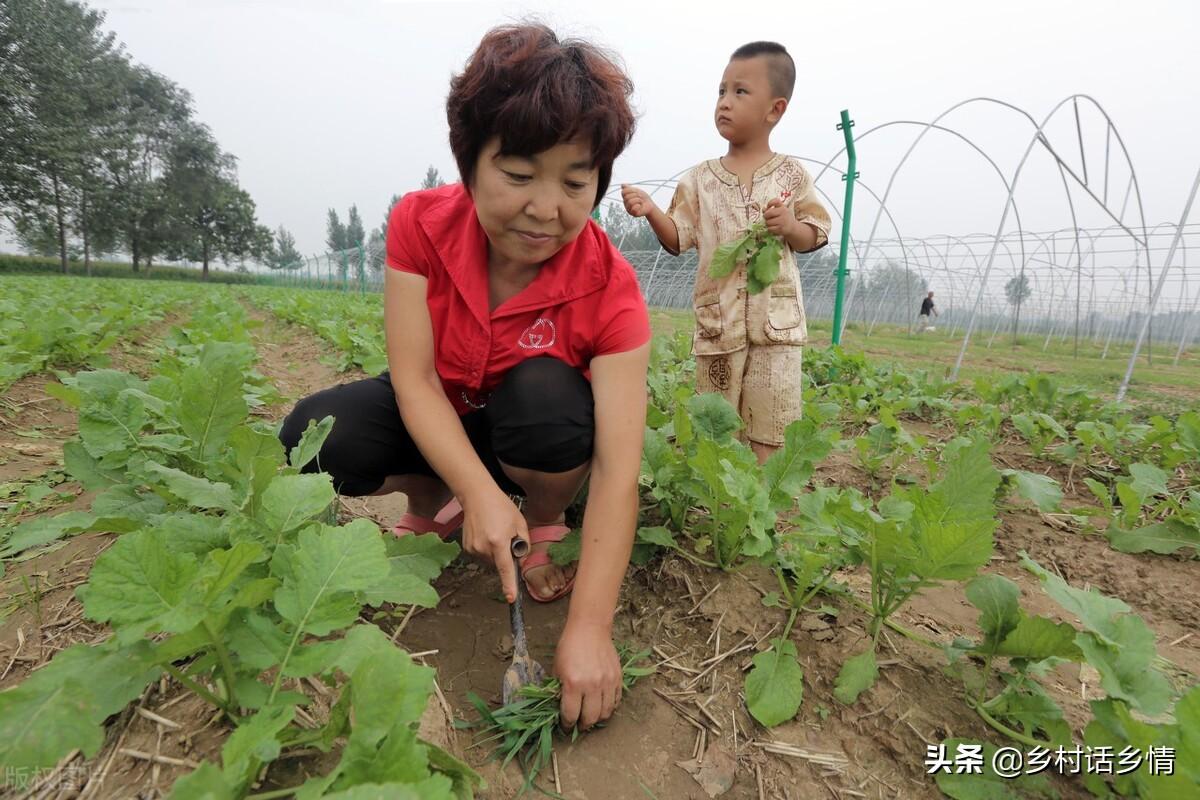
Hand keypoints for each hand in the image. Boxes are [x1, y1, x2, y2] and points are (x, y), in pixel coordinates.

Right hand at [460, 488, 527, 603]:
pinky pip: (482, 555)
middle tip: (506, 536)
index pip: (506, 569)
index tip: (511, 598)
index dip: (509, 584)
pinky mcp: (467, 547)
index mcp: (499, 541)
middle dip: (506, 556)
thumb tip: (520, 560)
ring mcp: (473, 548)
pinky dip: (487, 549)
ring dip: (496, 552)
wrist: (477, 496)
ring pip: (491, 560)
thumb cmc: (501, 507)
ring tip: (495, 532)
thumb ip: (524, 544)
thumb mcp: (520, 523)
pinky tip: (486, 533)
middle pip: (500, 564)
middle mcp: (484, 547)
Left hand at [554, 620, 620, 730]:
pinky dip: (610, 707)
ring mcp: (607, 682)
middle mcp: (592, 685)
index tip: (565, 726)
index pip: (571, 714)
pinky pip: (616, 701)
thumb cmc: (569, 646)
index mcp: (573, 683)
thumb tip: (559, 707)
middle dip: (582, 726)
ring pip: (606, 712)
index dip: (566, 724)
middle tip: (579, 726)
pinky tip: (602, 706)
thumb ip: (557, 689)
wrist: (590, 628)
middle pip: (590, 718)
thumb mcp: (557, 668)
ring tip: (591, 717)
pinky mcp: (618, 678)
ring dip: (597, 719)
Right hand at [621, 184, 655, 217]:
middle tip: (641, 197)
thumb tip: (622, 185)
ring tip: (641, 202)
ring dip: (638, 200)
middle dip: (636, 195)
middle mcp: (625, 204)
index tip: (637, 192)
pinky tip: (640, 206)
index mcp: (625, 198)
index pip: (623, 192)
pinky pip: (633, 208)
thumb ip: (629, 188)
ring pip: (630, 202)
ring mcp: (628, 209)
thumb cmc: (643, 198)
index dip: (631, 190)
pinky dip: (638, 206)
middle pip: (627, 197)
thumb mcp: (637, 191)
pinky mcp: (633, 213)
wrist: (650, 205)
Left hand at [763, 197, 795, 236]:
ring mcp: (782, 220)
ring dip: (767, 223)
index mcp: (782, 207)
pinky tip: (773, 228)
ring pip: (768, 222)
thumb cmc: (784, 218)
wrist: (792, 227)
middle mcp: (783, 212)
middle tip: (767, 218)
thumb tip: (763, 209)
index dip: (770, 203)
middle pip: (768, 213)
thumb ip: (771, 209)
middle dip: (765, 216)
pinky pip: (770, 228)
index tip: (768, 206)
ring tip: (771, 223)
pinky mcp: (781, 228)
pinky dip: (770, 229)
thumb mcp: (779, 211)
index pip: (776, 201)